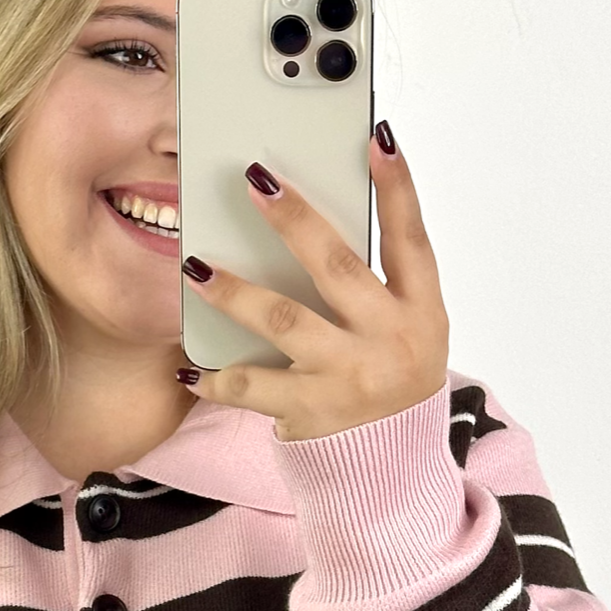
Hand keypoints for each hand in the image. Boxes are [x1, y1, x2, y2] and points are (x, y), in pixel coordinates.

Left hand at [178, 126, 448, 441]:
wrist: (393, 471)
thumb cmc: (390, 383)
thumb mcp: (406, 332)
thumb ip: (374, 284)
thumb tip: (311, 222)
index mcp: (421, 312)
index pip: (411, 239)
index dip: (397, 188)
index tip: (376, 140)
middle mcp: (390, 341)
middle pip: (338, 267)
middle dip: (294, 220)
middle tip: (256, 181)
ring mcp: (350, 378)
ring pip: (285, 321)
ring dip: (236, 291)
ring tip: (196, 267)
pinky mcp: (312, 413)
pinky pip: (253, 389)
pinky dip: (217, 380)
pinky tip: (189, 369)